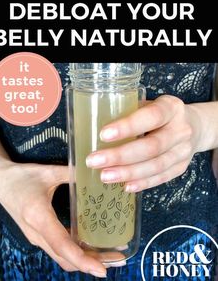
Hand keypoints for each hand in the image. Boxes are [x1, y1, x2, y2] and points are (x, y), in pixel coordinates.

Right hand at [0, 162, 106, 276]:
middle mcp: (37, 233)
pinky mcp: (37, 236)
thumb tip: (96, 173)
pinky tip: (90, 247)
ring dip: (83, 260)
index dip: (83, 260)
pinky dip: (75, 253)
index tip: (101, 269)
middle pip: (65, 258)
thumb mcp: (48, 172)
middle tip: (115, 261)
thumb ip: (72, 174)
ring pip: (61, 257)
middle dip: (90, 264)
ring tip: (108, 256)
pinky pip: (57, 250)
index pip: (63, 245)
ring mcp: (36, 237)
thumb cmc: (22, 176)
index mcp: (39, 216)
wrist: (0, 182)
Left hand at [86, 95, 201, 191]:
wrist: (195, 125)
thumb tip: (95, 125)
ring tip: (105, 176)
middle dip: (120, 156)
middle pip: (151, 146)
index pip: (151, 116)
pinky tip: (125, 186)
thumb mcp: (150, 104)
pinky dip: (142, 183)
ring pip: (155, 166)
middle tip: (94, 160)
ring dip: (128, 173)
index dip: (128, 126)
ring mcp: (183, 151)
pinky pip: (161, 178)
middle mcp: (181, 130)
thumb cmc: (162, 113)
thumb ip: (130, 111)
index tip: (104, 134)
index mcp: (171, 108)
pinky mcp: (182, 167)